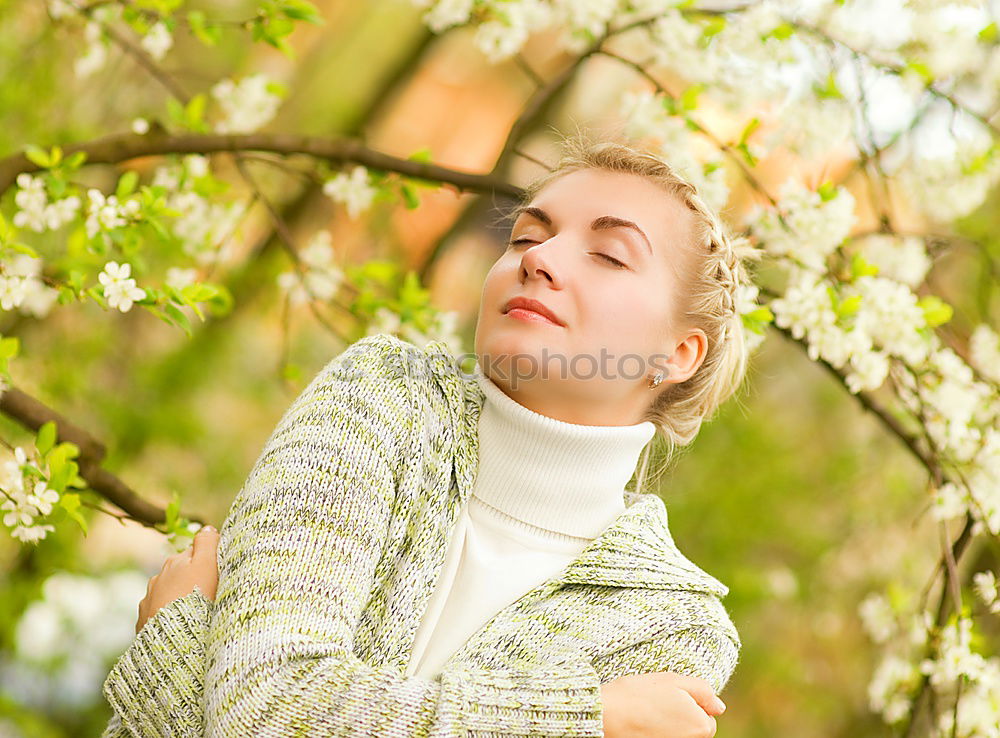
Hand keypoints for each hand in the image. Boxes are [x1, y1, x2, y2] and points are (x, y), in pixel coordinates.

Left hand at [136, 525, 219, 633]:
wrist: (173, 638)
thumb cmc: (196, 599)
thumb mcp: (207, 565)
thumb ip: (207, 543)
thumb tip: (207, 528)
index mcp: (175, 562)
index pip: (195, 553)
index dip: (208, 560)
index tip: (218, 572)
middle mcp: (159, 577)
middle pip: (180, 572)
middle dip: (192, 578)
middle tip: (208, 592)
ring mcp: (149, 599)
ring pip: (168, 592)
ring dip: (179, 596)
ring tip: (193, 611)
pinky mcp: (144, 620)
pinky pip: (159, 612)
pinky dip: (168, 614)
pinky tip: (178, 623)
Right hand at [600, 671, 725, 737]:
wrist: (605, 715)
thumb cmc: (638, 694)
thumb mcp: (674, 680)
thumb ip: (703, 691)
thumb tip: (719, 707)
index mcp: (701, 726)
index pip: (708, 718)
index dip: (691, 704)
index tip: (669, 696)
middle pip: (695, 730)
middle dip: (682, 718)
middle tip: (658, 704)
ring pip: (679, 734)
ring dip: (670, 726)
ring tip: (649, 714)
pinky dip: (658, 733)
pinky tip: (644, 725)